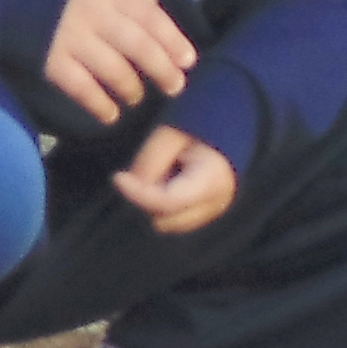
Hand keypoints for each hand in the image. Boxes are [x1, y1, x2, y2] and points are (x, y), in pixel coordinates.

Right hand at [41, 0, 200, 125]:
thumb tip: (154, 5)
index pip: (149, 16)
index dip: (173, 39)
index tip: (188, 60)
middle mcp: (93, 14)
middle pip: (139, 46)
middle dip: (162, 70)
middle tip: (175, 87)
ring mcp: (72, 39)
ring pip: (115, 70)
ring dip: (132, 89)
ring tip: (136, 97)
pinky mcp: (52, 61)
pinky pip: (84, 88)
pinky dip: (100, 104)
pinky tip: (110, 114)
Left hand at [108, 123, 238, 237]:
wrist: (228, 126)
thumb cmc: (199, 125)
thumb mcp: (171, 134)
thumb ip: (150, 161)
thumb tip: (133, 185)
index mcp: (213, 179)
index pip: (169, 201)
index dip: (139, 193)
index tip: (118, 177)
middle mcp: (216, 202)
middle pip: (165, 216)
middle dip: (148, 195)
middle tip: (153, 165)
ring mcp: (213, 212)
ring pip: (166, 221)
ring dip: (156, 200)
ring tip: (167, 170)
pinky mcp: (206, 215)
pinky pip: (173, 219)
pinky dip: (164, 203)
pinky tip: (172, 179)